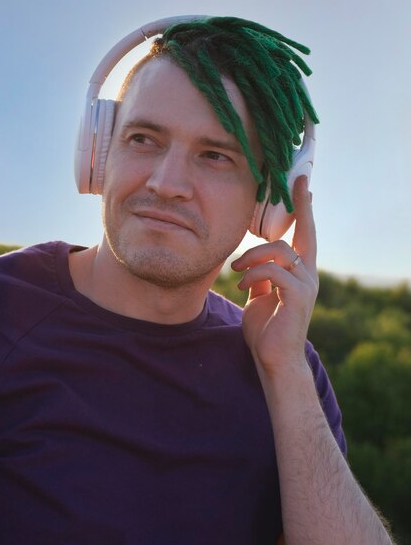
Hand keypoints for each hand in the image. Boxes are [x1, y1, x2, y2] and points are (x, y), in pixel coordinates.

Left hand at [231, 176, 318, 375]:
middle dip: (300, 207)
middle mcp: (308, 275)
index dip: (304, 209)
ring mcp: (305, 285)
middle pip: (302, 234)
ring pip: (280, 251)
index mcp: (299, 273)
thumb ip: (260, 277)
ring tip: (236, 270)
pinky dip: (253, 273)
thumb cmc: (266, 330)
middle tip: (289, 191)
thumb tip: (251, 263)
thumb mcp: (260, 296)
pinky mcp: (298, 296)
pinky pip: (273, 271)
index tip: (302, 183)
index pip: (304, 235)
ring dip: (253, 256)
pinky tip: (241, 283)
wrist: (273, 360)